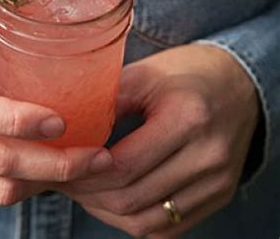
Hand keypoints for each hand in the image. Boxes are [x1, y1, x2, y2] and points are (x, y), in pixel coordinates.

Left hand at [58, 44, 258, 237]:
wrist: (237, 83)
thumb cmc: (185, 73)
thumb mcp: (144, 74)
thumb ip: (107, 102)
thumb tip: (67, 131)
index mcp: (187, 119)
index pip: (124, 165)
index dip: (83, 171)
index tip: (59, 163)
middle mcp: (208, 157)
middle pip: (133, 198)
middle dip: (87, 194)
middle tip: (62, 178)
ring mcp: (216, 183)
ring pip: (147, 222)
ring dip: (106, 211)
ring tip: (81, 191)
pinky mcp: (217, 197)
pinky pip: (167, 228)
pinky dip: (133, 219)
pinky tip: (112, 200)